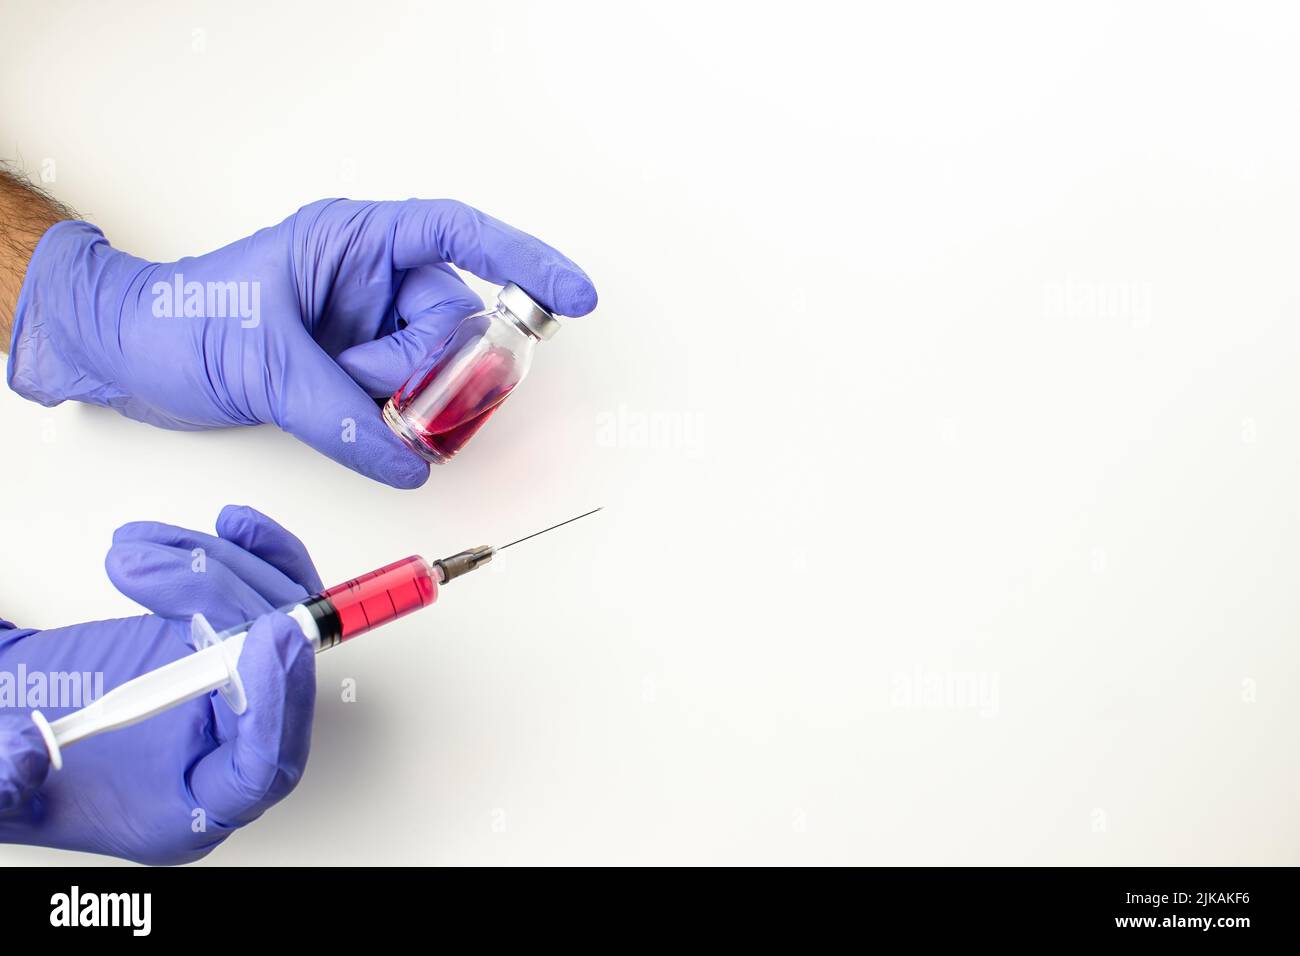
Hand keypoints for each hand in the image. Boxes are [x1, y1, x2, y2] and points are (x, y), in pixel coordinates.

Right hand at [0, 505, 319, 864]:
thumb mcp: (0, 780)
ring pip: (273, 618)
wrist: (8, 709)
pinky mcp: (231, 639)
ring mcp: (239, 686)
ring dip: (219, 569)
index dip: (275, 706)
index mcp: (193, 802)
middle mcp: (230, 743)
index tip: (265, 640)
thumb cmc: (16, 755)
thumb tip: (33, 752)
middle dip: (230, 608)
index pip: (265, 767)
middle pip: (276, 674)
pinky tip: (230, 528)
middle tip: (184, 572)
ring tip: (140, 551)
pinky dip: (254, 556)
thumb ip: (8, 780)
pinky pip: (273, 594)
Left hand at [8, 199, 596, 487]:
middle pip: (454, 322)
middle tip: (396, 404)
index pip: (457, 235)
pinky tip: (362, 431)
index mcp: (352, 241)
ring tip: (346, 407)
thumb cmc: (178, 322)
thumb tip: (405, 462)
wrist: (127, 357)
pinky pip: (406, 401)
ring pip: (434, 369)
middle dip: (430, 370)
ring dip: (404, 402)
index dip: (524, 260)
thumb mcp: (262, 364)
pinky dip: (392, 426)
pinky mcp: (357, 371)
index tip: (573, 297)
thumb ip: (339, 417)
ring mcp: (367, 327)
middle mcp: (370, 279)